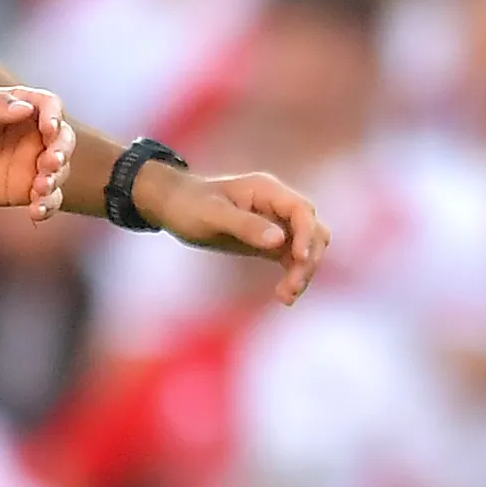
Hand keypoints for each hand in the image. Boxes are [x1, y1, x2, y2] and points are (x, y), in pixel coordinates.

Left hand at [0, 86, 73, 216]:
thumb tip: (25, 108)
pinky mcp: (26, 188)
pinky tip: (37, 211)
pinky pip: (47, 198)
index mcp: (21, 106)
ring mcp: (33, 162)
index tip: (48, 129)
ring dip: (55, 180)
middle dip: (61, 151)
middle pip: (63, 139)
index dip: (54, 116)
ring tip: (39, 188)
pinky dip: (48, 205)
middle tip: (49, 163)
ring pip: (60, 171)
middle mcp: (34, 133)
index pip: (50, 105)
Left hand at [139, 164, 328, 304]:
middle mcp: (277, 205)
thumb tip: (278, 241)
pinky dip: (293, 275)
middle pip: (313, 230)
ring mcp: (276, 223)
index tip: (299, 260)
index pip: (302, 211)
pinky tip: (285, 296)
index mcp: (267, 190)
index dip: (307, 235)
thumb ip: (245, 226)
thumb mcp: (212, 215)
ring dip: (303, 272)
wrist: (173, 205)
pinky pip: (292, 259)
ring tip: (287, 296)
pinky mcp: (269, 241)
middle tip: (291, 287)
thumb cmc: (188, 204)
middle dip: (308, 259)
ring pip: (306, 247)